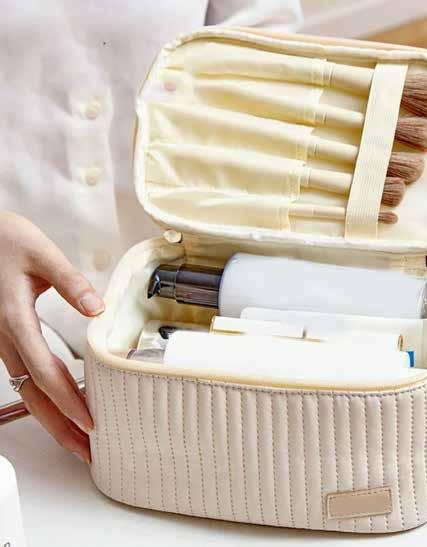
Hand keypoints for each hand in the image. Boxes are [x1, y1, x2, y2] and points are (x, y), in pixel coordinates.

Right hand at [0, 212, 104, 462]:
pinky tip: (57, 404)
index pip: (45, 370)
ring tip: (75, 439)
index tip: (90, 422)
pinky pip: (22, 375)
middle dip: (59, 426)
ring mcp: (0, 340)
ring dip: (50, 417)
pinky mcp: (3, 337)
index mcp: (15, 318)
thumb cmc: (4, 240)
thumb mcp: (40, 253)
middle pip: (32, 393)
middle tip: (85, 452)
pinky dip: (41, 397)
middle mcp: (4, 337)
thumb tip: (97, 309)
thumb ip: (69, 281)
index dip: (68, 399)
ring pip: (25, 388)